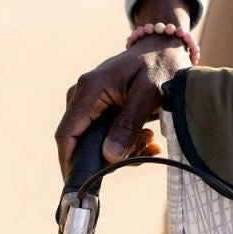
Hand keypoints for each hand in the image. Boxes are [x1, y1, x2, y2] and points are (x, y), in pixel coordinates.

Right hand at [54, 0, 198, 177]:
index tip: (81, 185)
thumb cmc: (160, 66)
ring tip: (150, 140)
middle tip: (141, 153)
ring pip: (97, 142)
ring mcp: (90, 103)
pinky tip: (149, 141)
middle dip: (108, 158)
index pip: (67, 133)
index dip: (70, 163)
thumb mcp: (150, 94)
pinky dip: (127, 144)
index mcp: (89, 90)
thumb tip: (109, 157)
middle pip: (82, 142)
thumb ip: (129, 125)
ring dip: (124, 150)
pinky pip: (106, 136)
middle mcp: (83, 96)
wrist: (165, 48)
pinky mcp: (101, 109)